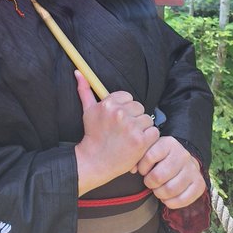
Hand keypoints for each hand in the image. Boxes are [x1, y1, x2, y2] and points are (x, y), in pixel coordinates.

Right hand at [74, 71, 159, 195]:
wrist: (95, 160)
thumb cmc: (92, 135)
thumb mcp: (87, 111)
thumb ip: (84, 90)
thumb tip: (78, 72)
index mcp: (108, 104)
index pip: (128, 97)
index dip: (125, 108)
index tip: (119, 118)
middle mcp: (120, 113)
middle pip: (139, 107)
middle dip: (134, 117)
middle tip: (125, 129)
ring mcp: (131, 127)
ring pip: (147, 119)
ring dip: (142, 128)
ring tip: (131, 136)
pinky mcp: (140, 141)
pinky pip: (154, 132)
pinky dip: (149, 138)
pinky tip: (138, 143)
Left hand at [137, 136, 205, 208]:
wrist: (182, 161)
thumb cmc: (160, 157)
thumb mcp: (149, 150)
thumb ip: (139, 156)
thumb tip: (132, 169)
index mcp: (168, 143)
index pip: (149, 157)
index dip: (142, 168)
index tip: (142, 171)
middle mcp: (182, 154)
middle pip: (159, 176)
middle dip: (150, 183)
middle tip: (149, 183)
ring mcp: (192, 169)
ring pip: (170, 189)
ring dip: (159, 194)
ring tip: (157, 191)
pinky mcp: (200, 184)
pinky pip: (184, 199)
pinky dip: (171, 203)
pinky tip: (166, 199)